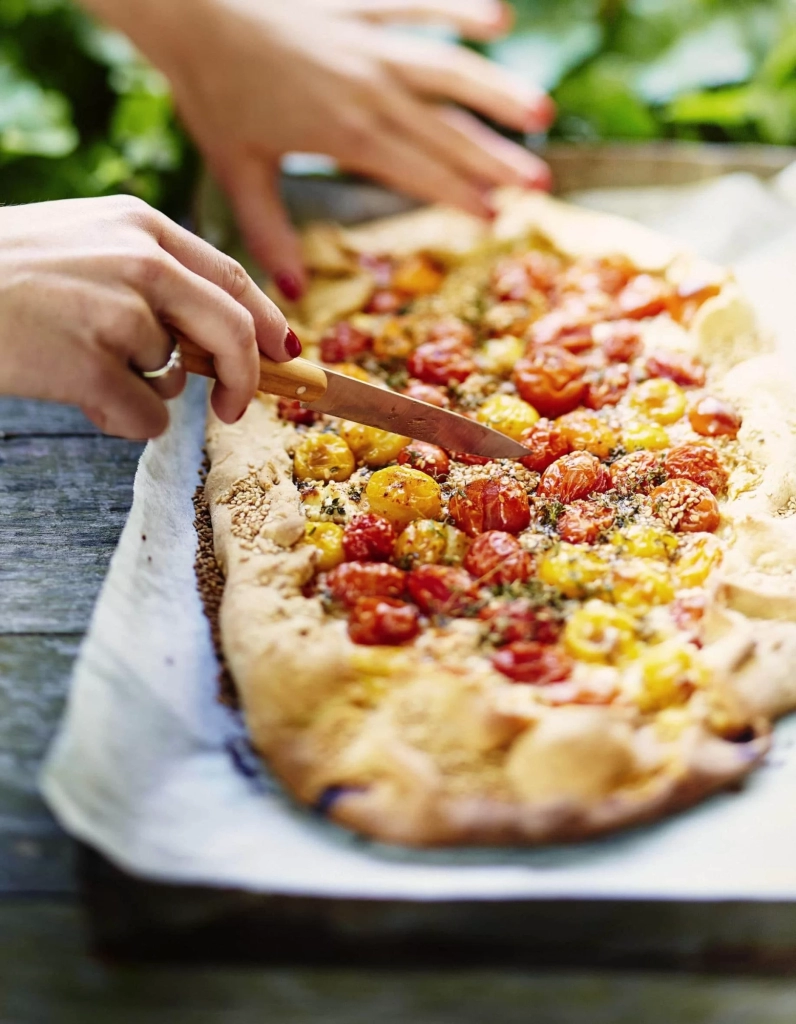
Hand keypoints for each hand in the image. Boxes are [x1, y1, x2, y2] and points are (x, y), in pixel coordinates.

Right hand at [0, 196, 296, 438]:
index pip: (230, 276)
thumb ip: (150, 275)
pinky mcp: (91, 363)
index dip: (266, 320)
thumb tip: (214, 342)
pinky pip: (145, 417)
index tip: (284, 353)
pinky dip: (122, 421)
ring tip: (84, 369)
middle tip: (236, 407)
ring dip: (144, 390)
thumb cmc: (7, 272)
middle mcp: (139, 260)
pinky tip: (79, 395)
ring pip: (175, 379)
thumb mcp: (84, 243)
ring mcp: (116, 311)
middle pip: (232, 329)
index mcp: (140, 224)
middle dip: (248, 376)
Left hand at [83, 0, 553, 298]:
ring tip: (540, 113)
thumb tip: (288, 295)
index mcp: (346, 134)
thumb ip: (269, 233)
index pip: (419, 171)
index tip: (495, 217)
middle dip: (495, 159)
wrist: (191, 7)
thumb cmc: (212, 92)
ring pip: (448, 69)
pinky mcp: (360, 5)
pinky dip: (459, 10)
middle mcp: (371, 89)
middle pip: (446, 130)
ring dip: (496, 91)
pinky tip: (498, 19)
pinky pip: (419, 6)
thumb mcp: (238, 171)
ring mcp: (370, 42)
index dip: (459, 195)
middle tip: (539, 183)